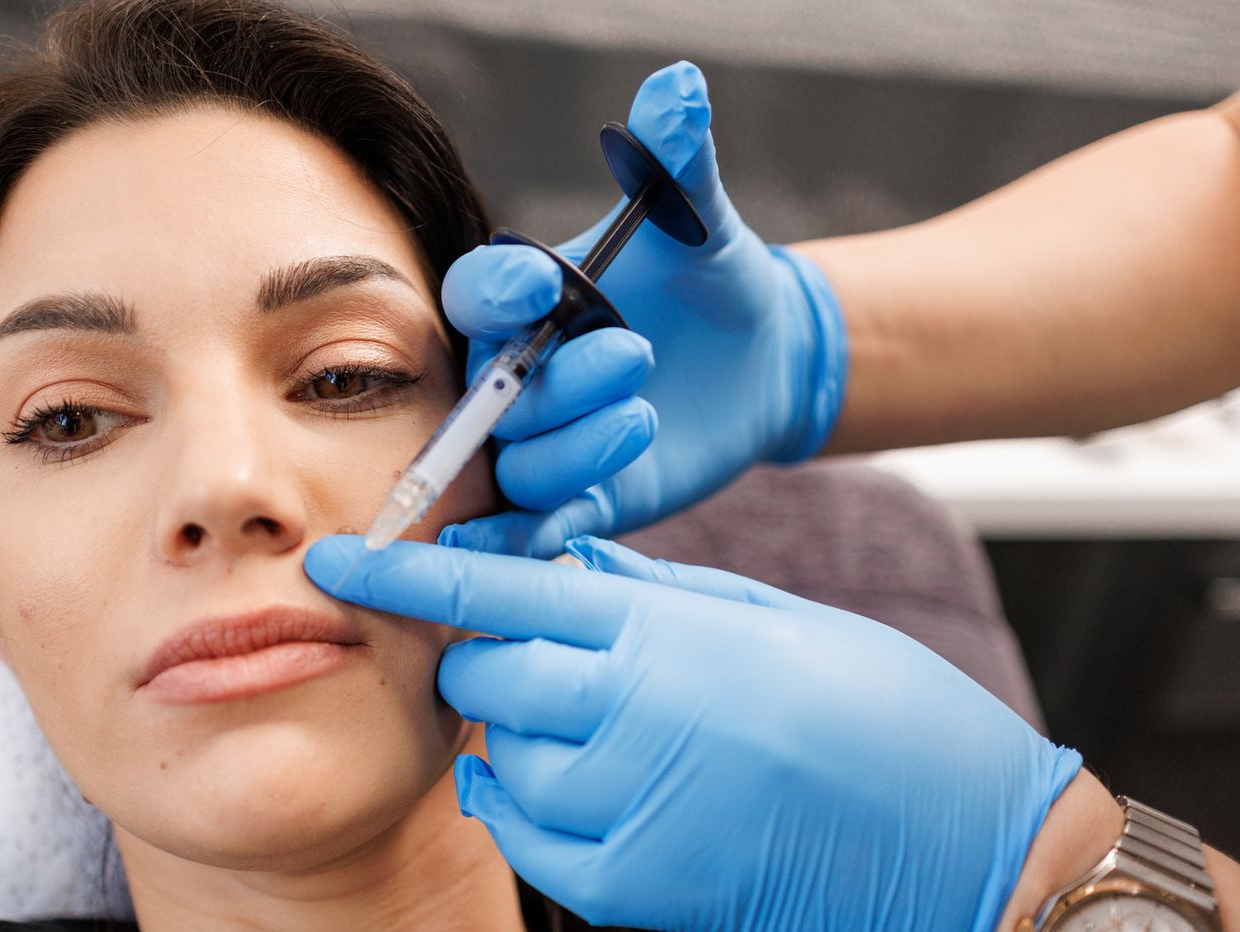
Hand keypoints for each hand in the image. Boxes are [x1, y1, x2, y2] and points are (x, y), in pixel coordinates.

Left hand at [305, 534, 1081, 931]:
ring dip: (523, 744)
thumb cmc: (887, 713)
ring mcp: (629, 810)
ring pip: (500, 765)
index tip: (333, 564)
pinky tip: (591, 796)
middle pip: (478, 678)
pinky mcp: (637, 891)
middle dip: (485, 664)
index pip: (490, 591)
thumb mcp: (770, 617)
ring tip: (611, 737)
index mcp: (662, 628)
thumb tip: (562, 570)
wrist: (970, 850)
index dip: (401, 575)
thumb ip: (651, 593)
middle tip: (542, 665)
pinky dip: (535, 816)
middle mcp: (629, 713)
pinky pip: (532, 846)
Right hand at [439, 61, 847, 558]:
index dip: (497, 296)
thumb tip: (681, 86)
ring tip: (645, 416)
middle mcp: (519, 374)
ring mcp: (544, 442)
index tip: (540, 287)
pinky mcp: (581, 500)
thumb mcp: (701, 220)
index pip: (478, 295)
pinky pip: (538, 529)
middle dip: (556, 381)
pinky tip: (566, 528)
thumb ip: (679, 159)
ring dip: (571, 449)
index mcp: (527, 300)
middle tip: (634, 353)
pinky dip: (535, 538)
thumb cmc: (714, 278)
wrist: (761, 360)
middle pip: (497, 391)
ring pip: (521, 465)